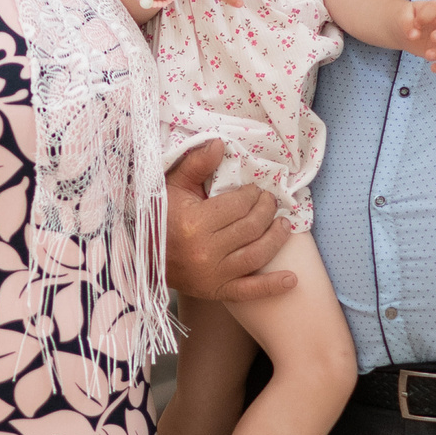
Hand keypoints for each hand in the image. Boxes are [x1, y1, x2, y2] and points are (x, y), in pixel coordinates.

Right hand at [162, 142, 295, 301]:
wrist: (144, 259)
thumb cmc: (158, 218)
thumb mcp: (172, 187)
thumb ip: (196, 164)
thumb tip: (220, 143)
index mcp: (195, 223)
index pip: (239, 204)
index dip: (252, 194)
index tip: (254, 190)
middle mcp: (206, 250)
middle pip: (251, 227)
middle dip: (267, 210)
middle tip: (270, 202)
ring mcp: (213, 274)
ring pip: (257, 254)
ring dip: (276, 238)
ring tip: (284, 224)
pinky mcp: (217, 291)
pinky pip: (249, 291)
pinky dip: (272, 286)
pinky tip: (291, 279)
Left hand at [404, 0, 435, 73]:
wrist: (404, 30)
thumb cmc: (406, 18)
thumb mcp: (402, 16)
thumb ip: (406, 22)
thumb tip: (414, 35)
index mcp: (434, 10)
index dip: (427, 15)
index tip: (415, 23)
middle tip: (433, 37)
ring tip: (427, 55)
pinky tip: (433, 68)